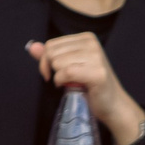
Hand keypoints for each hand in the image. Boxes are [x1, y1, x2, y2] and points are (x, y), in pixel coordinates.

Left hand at [26, 34, 144, 144]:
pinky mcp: (97, 73)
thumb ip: (50, 56)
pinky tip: (70, 87)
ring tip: (71, 84)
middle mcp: (92, 43)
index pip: (52, 44)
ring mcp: (96, 57)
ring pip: (58, 63)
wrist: (113, 106)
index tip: (51, 73)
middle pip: (52, 52)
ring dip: (59, 77)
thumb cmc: (91, 87)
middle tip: (62, 80)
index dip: (45, 61)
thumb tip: (31, 47)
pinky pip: (66, 73)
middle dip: (52, 69)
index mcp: (86, 38)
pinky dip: (62, 82)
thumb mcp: (69, 66)